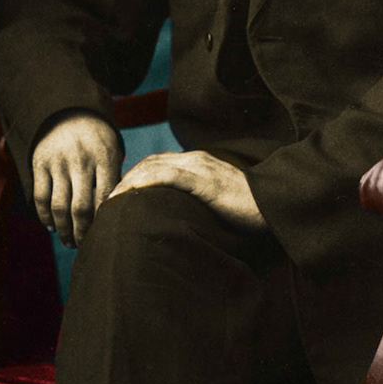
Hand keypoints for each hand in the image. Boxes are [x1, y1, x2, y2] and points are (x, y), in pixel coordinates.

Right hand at [32, 112, 121, 246]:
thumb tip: (118, 215)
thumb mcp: (113, 152)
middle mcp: (81, 160)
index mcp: (105, 158)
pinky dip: (44, 216)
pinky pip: (40, 197)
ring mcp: (59, 162)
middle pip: (81, 208)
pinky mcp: (40, 163)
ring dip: (63, 230)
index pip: (105, 199)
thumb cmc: (98, 140)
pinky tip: (51, 226)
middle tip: (84, 245)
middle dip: (82, 233)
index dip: (103, 223)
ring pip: (59, 206)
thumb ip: (115, 179)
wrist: (70, 111)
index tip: (103, 236)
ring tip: (68, 242)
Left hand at [108, 150, 265, 228]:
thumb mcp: (219, 203)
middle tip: (105, 201)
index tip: (116, 197)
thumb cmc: (252, 210)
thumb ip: (199, 204)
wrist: (277, 205)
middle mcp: (195, 160)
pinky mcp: (205, 181)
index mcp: (198, 164)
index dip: (134, 178)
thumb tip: (180, 222)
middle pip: (148, 164)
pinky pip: (168, 176)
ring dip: (127, 182)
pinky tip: (130, 193)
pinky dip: (145, 183)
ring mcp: (200, 168)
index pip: (156, 165)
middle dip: (124, 180)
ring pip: (152, 168)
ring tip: (109, 201)